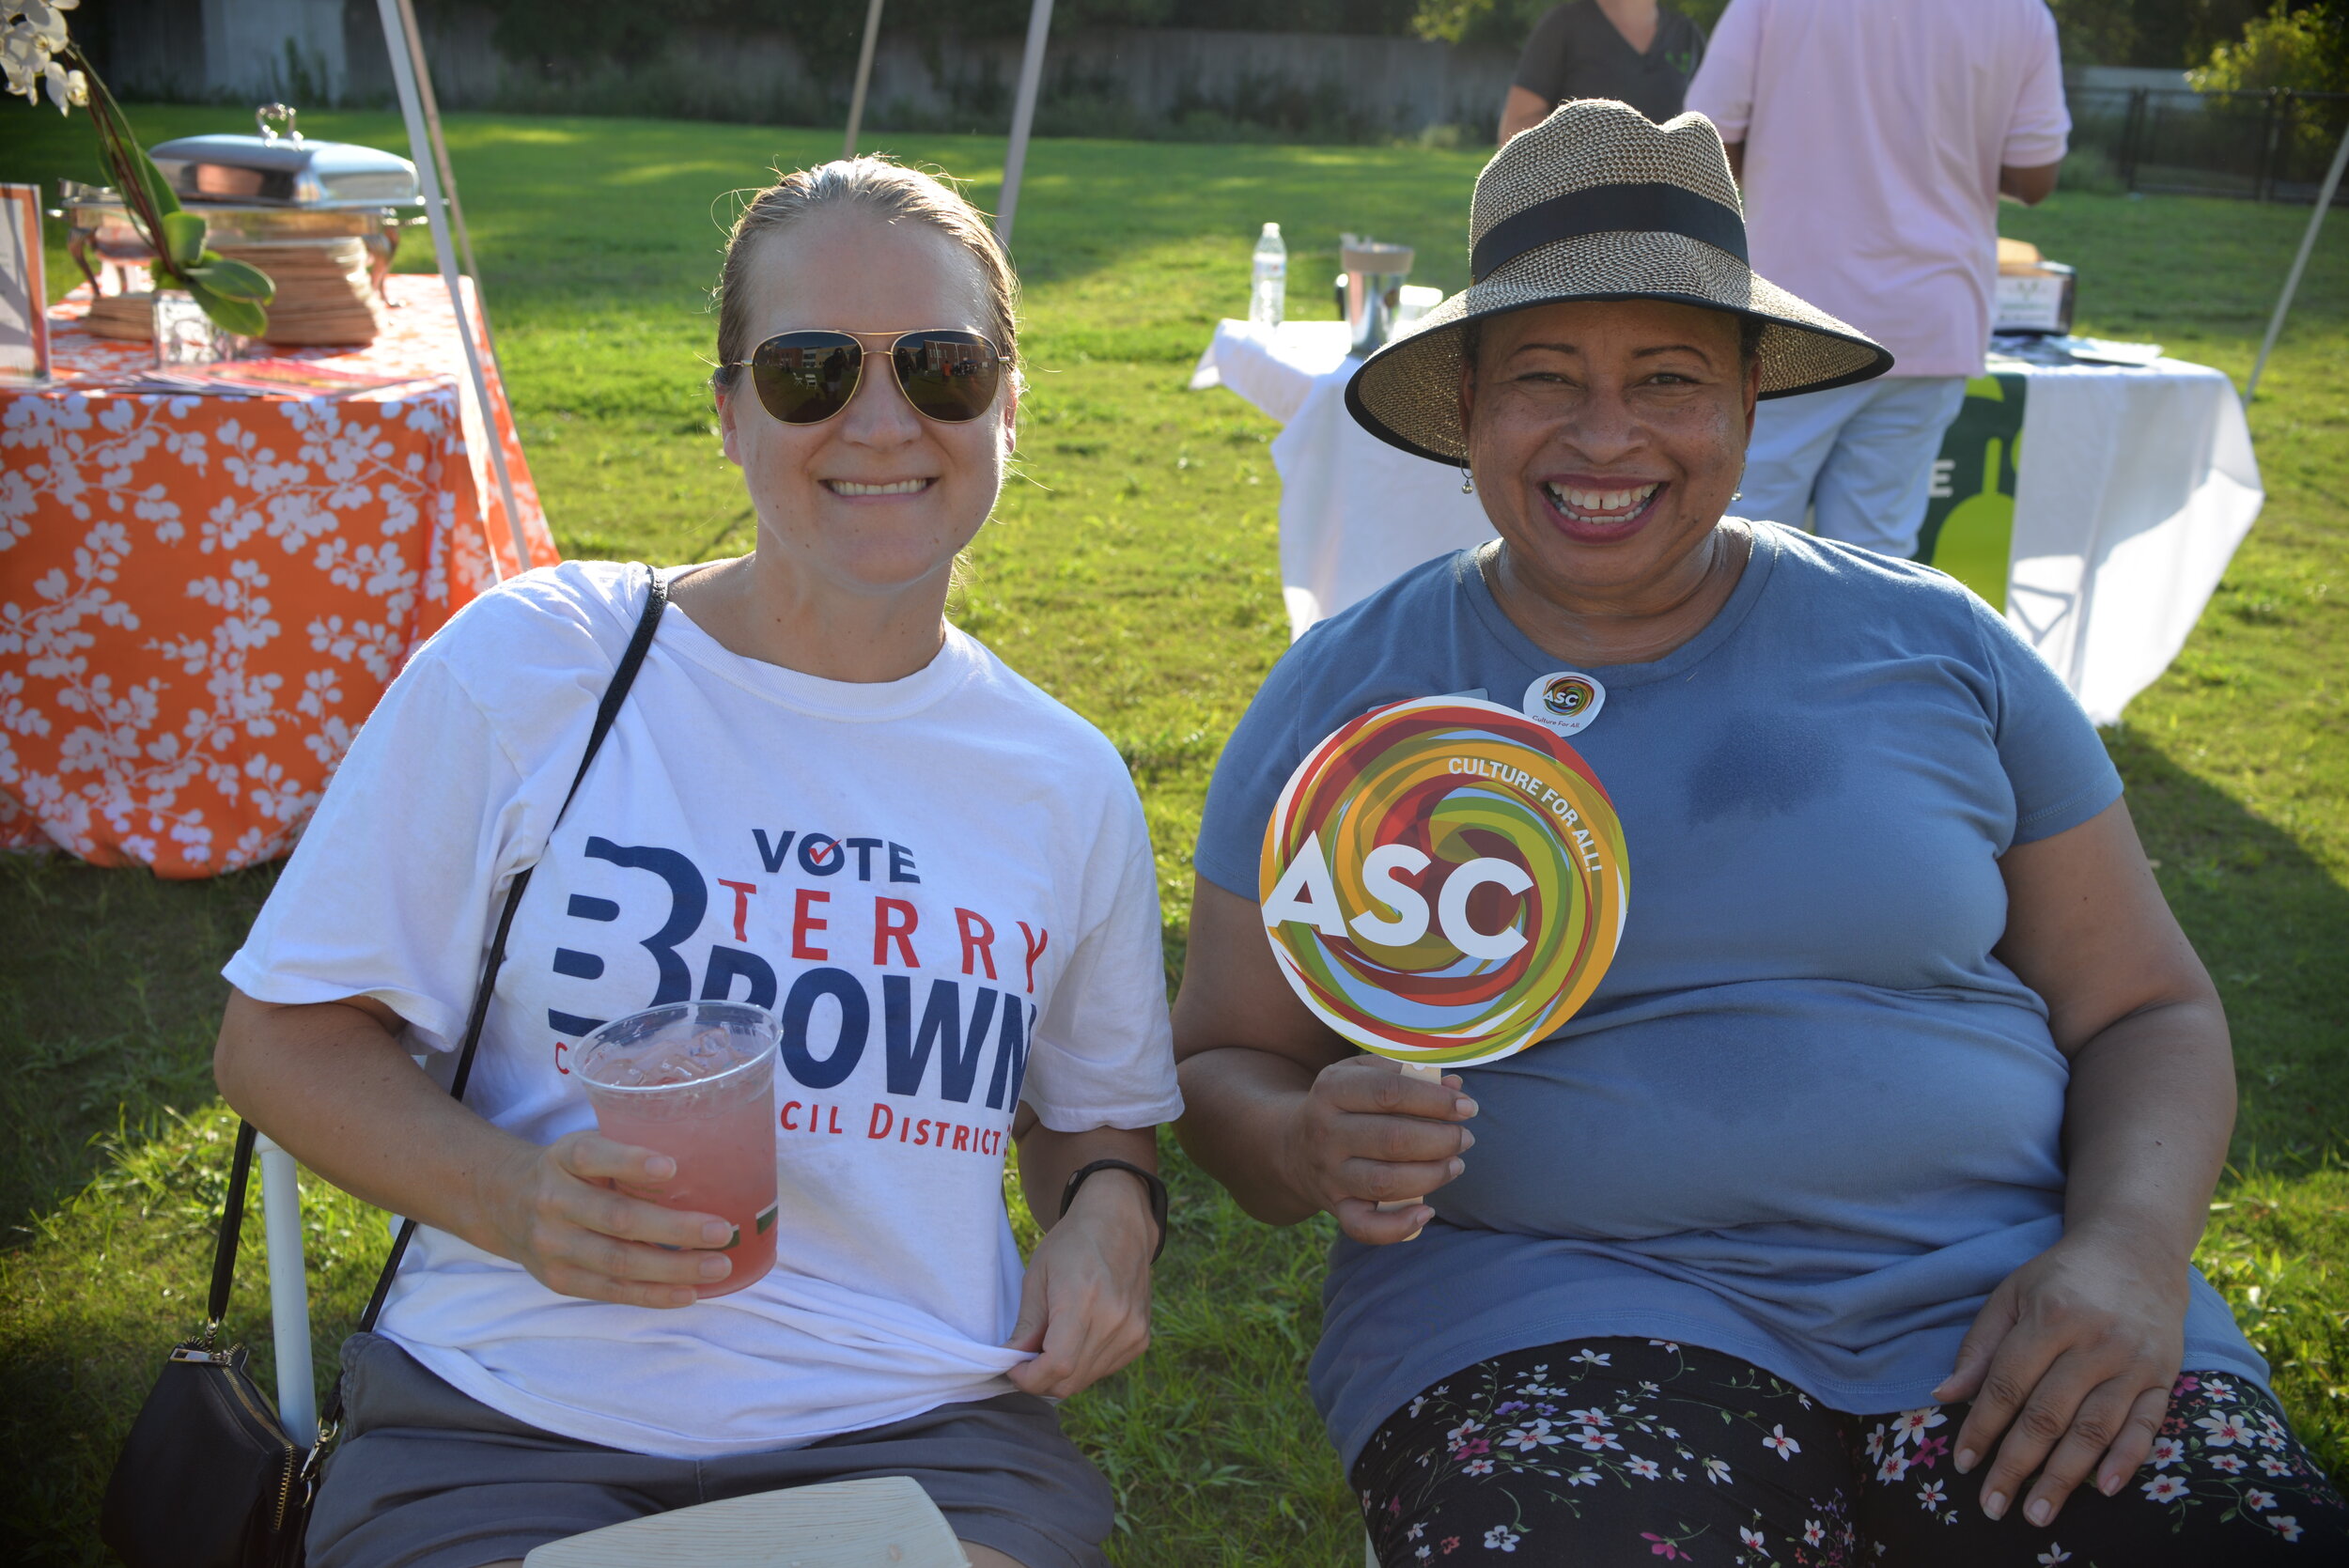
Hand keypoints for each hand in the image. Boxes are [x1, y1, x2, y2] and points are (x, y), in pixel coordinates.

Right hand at [475, 1131, 740, 1307]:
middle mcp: (553, 1201)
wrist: (505, 1205)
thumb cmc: (569, 1172)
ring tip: (718, 1266)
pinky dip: (653, 1295)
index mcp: (564, 1158)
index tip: (671, 1168)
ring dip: (673, 1269)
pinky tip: (689, 1292)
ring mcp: (553, 1246)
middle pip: (617, 1218)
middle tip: (722, 1230)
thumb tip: (699, 1175)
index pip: (594, 1156)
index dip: (631, 1162)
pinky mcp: (560, 1280)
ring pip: (618, 1262)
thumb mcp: (587, 1149)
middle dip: (675, 1228)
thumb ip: (626, 1158)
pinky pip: (611, 1292)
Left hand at [1004, 1168, 1156, 1398]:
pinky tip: (1074, 1341)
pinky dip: (1082, 1366)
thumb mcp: (1037, 1276)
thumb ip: (1026, 1324)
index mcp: (1084, 1300)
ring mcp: (1132, 1332)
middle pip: (1070, 1380)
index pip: (1057, 1365)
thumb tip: (1010, 1360)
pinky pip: (1103, 1370)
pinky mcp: (1141, 1338)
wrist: (1120, 1224)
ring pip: (1086, 1379)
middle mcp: (1114, 1321)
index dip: (1029, 1378)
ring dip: (1061, 1374)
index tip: (1013, 1368)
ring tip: (1048, 1347)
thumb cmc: (1072, 1244)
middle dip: (1040, 1380)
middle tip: (1024, 1361)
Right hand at [1280, 1055, 1476, 1245]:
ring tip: (1456, 1164)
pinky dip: (1397, 1227)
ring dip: (1432, 1175)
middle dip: (1441, 1139)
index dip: (1435, 1100)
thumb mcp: (1364, 1075)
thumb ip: (1408, 1074)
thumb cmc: (1346, 1104)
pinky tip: (1426, 1212)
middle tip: (1464, 1138)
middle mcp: (1326, 1132)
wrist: (1293, 1146)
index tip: (1466, 1107)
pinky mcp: (1335, 1206)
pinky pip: (1364, 1227)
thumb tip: (1454, 1086)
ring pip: (1385, 1182)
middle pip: (1392, 1139)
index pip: (1390, 1092)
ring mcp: (1329, 1173)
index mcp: (1333, 1089)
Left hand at [1937, 1226, 2189, 1526]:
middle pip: (2049, 1414)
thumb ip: (1981, 1346)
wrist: (2137, 1248)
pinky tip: (2106, 1489)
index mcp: (2050, 1316)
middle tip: (1993, 1506)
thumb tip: (1945, 1395)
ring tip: (2038, 1513)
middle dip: (2017, 1465)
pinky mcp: (2165, 1376)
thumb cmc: (2061, 1276)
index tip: (1963, 1464)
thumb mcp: (2011, 1295)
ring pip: (2095, 1429)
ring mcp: (2134, 1361)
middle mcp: (2095, 1341)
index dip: (1983, 1426)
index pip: (2008, 1384)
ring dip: (2065, 1477)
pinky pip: (2147, 1425)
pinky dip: (2128, 1459)